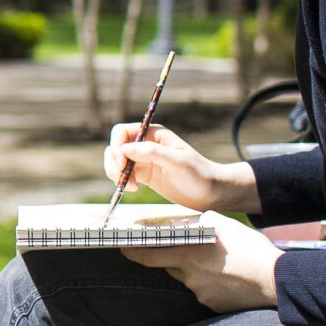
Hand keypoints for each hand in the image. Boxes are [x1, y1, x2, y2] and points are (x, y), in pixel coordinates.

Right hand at [102, 121, 255, 214]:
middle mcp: (145, 144)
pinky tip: (133, 190)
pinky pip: (122, 174)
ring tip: (131, 188)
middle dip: (114, 163)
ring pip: (115, 161)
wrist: (210, 193)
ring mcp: (142, 160)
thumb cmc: (199, 174)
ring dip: (116, 174)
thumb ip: (152, 152)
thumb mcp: (178, 162)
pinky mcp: (142, 175)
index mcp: (153, 134)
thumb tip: (125, 149)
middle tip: (124, 181)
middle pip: (115, 147)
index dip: (117, 147)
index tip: (122, 165)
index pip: (122, 132)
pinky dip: (121, 182)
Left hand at [124, 216, 282, 311]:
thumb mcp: (223, 224)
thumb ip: (200, 223)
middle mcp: (189, 276)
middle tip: (186, 250)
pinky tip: (227, 276)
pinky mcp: (213, 305)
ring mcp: (200, 293)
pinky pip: (204, 291)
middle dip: (173, 257)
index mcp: (187, 254)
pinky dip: (211, 283)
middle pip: (170, 266)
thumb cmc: (250, 249)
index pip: (147, 256)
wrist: (275, 280)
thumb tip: (188, 223)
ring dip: (196, 270)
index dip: (133, 252)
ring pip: (189, 278)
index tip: (124, 248)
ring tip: (219, 263)